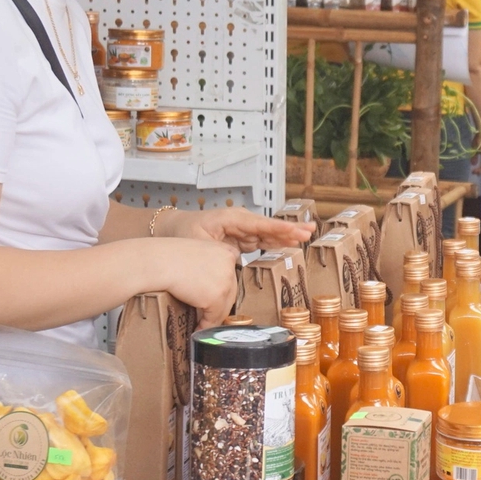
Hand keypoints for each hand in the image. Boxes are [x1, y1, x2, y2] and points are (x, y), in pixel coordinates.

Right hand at [148, 238, 242, 323]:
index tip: (216, 293)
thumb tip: (208, 280)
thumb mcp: (196, 248)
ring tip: (203, 323)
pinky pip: (214, 318)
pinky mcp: (216, 298)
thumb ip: (208, 261)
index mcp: (226, 253)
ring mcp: (225, 283)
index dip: (223, 286)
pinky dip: (206, 325)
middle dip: (220, 303)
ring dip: (214, 317)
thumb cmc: (169, 255)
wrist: (159, 262)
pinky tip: (198, 329)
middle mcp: (229, 267)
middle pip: (230, 291)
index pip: (232, 274)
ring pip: (224, 306)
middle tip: (209, 311)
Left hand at [178, 206, 313, 252]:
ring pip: (268, 234)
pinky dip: (275, 243)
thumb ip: (219, 250)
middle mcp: (239, 222)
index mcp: (230, 219)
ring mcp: (241, 230)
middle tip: (309, 230)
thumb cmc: (182, 233)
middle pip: (268, 227)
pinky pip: (261, 241)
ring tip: (306, 236)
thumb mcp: (198, 242)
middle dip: (289, 229)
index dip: (278, 228)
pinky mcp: (241, 239)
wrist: (171, 231)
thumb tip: (236, 260)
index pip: (259, 224)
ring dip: (286, 236)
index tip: (294, 230)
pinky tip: (289, 246)